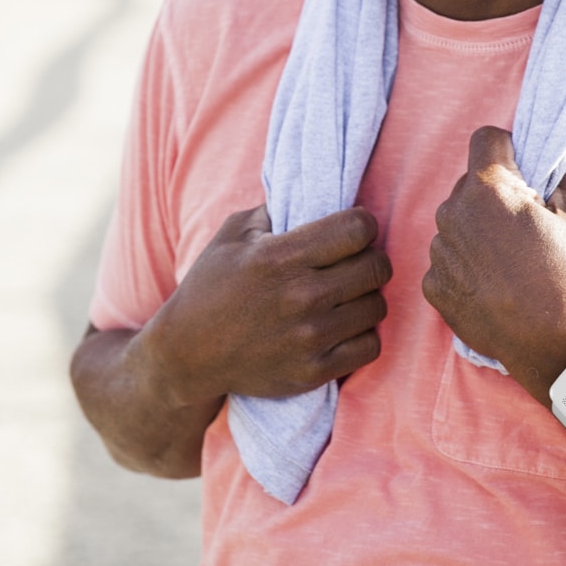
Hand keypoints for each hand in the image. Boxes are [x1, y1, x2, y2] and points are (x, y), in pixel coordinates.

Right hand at [142, 205, 389, 405]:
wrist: (188, 355)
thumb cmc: (210, 287)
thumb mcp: (232, 234)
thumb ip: (276, 209)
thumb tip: (317, 195)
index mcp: (279, 257)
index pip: (357, 229)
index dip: (362, 224)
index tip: (352, 230)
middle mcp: (300, 297)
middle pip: (377, 267)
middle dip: (369, 258)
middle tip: (352, 262)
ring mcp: (309, 338)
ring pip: (377, 306)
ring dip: (366, 297)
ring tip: (345, 295)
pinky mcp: (314, 371)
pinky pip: (370, 347)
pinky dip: (362, 335)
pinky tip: (342, 326)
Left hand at [423, 126, 565, 401]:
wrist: (551, 348)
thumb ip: (563, 187)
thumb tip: (556, 174)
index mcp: (487, 189)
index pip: (485, 138)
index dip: (507, 149)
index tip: (522, 170)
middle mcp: (452, 213)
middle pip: (469, 185)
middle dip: (493, 195)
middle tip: (523, 224)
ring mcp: (439, 251)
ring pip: (456, 224)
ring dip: (477, 232)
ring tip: (509, 262)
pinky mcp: (433, 285)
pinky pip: (448, 261)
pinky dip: (466, 267)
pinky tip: (493, 286)